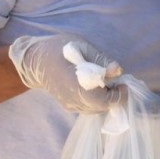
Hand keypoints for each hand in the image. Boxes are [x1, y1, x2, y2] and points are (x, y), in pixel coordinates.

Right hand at [8, 34, 123, 112]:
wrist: (36, 59)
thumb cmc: (61, 49)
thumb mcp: (83, 48)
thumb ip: (102, 60)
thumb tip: (118, 70)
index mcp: (80, 87)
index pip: (107, 102)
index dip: (120, 94)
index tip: (123, 82)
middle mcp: (75, 100)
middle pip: (103, 107)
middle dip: (113, 96)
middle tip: (115, 80)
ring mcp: (70, 105)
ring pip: (95, 109)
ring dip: (105, 98)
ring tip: (104, 81)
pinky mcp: (67, 105)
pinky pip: (87, 107)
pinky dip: (95, 100)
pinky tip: (94, 85)